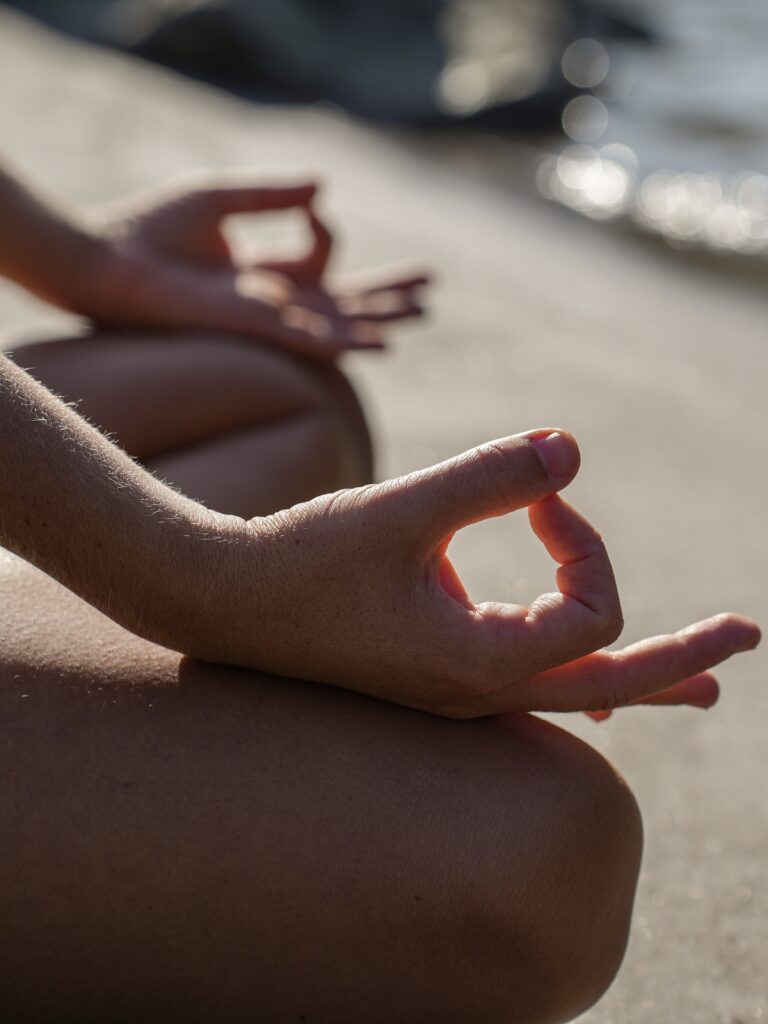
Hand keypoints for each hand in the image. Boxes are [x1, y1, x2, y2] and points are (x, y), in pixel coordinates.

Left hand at [78, 175, 426, 358]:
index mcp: (263, 272)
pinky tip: (381, 342)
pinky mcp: (256, 330)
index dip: (326, 230)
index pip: (318, 257)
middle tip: (429, 291)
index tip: (314, 206)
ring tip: (421, 315)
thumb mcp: (221, 198)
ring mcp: (267, 320)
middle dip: (386, 296)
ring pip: (337, 324)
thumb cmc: (152, 231)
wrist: (110, 263)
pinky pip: (312, 340)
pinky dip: (347, 340)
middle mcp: (271, 302)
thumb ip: (272, 194)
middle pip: (342, 302)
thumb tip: (325, 187)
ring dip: (379, 320)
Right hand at [184, 430, 759, 717]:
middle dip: (684, 656)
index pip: (593, 611)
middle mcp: (479, 690)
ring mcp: (459, 688)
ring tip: (706, 676)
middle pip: (613, 684)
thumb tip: (573, 446)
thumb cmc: (301, 560)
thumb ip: (489, 477)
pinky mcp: (437, 670)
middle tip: (750, 637)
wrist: (224, 601)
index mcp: (480, 664)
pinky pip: (532, 684)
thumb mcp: (400, 510)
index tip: (539, 488)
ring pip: (578, 692)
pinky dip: (582, 675)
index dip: (585, 537)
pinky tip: (605, 687)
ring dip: (646, 673)